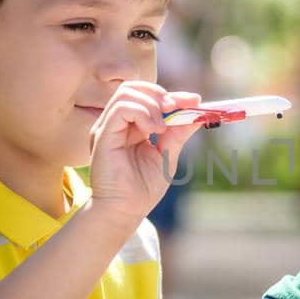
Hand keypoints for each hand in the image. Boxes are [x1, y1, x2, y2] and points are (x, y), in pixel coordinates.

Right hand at [86, 83, 200, 225]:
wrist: (125, 211)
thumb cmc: (142, 189)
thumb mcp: (167, 156)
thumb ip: (178, 133)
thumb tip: (197, 114)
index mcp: (130, 127)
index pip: (148, 97)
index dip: (173, 95)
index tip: (195, 100)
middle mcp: (116, 124)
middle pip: (134, 87)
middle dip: (161, 93)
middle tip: (176, 109)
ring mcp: (107, 127)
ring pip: (127, 93)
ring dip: (152, 105)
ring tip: (162, 128)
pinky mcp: (102, 135)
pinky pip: (122, 108)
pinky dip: (142, 113)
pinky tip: (153, 131)